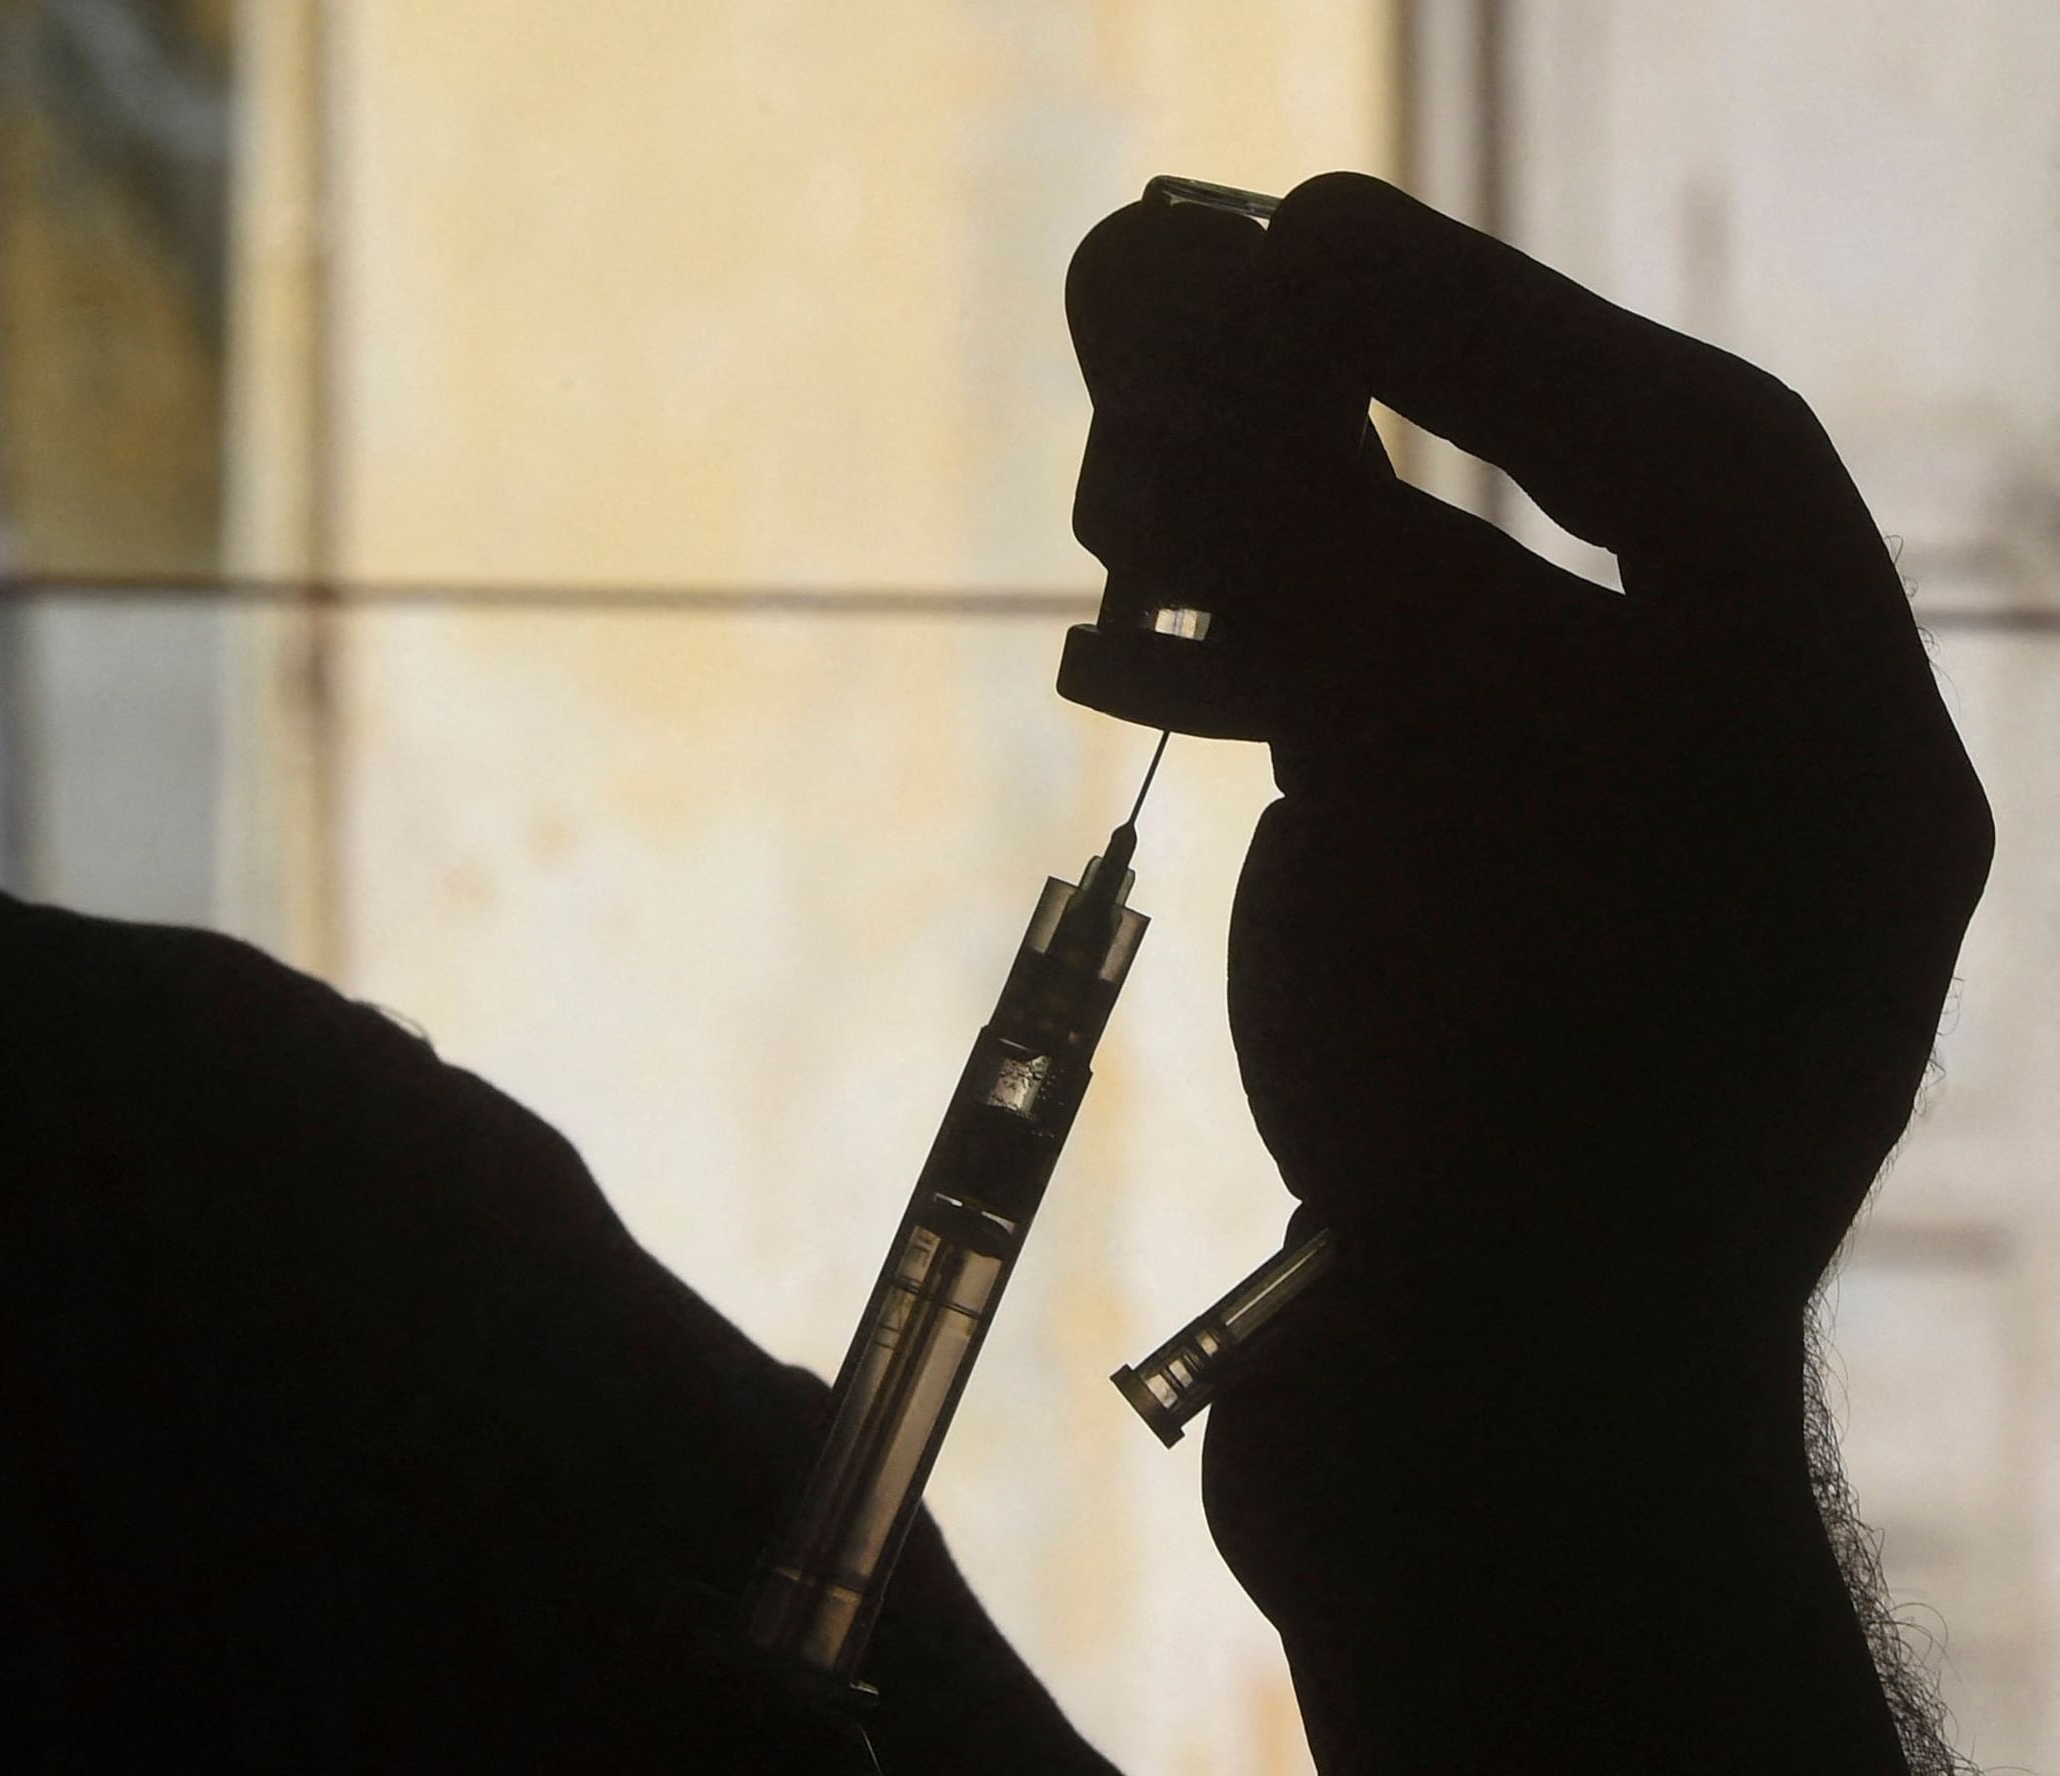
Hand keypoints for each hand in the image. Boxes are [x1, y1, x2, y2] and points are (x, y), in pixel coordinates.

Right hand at [1058, 173, 1991, 1769]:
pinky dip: (1251, 707)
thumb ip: (1291, 497)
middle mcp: (1743, 810)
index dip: (1482, 319)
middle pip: (1533, 535)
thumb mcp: (1411, 764)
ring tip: (1099, 525)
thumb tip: (1154, 267)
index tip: (1289, 227)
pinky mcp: (1478, 988)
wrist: (1481, 1471)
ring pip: (1432, 658)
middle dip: (1326, 433)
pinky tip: (1121, 670)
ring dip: (1262, 565)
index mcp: (1824, 745)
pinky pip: (1370, 782)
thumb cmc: (1498, 1111)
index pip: (1682, 446)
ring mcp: (1604, 911)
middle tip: (1138, 342)